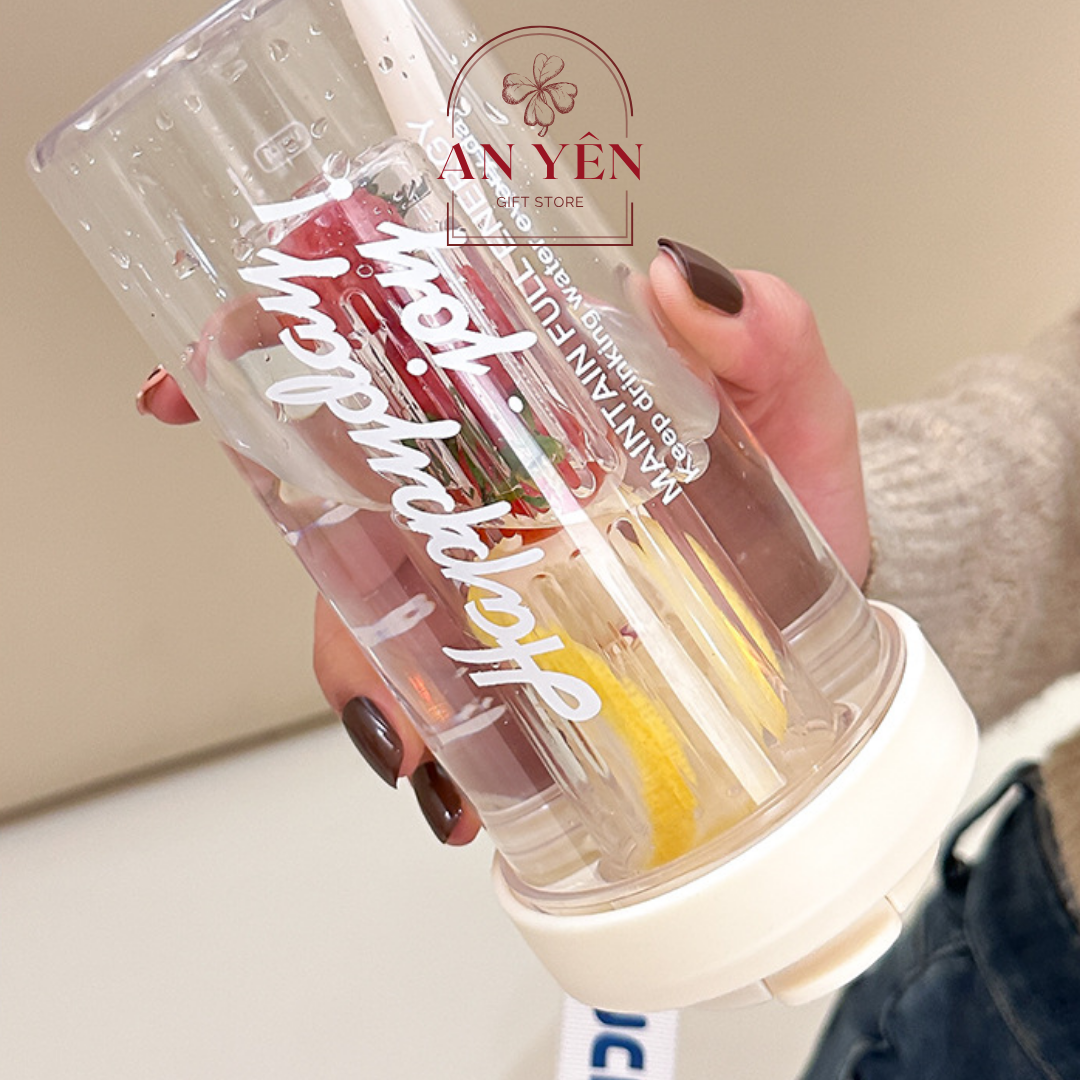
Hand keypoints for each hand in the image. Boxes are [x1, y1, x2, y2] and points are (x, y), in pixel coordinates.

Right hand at [135, 241, 869, 844]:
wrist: (828, 609)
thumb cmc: (798, 500)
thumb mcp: (793, 410)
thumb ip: (765, 339)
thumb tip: (676, 280)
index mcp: (530, 397)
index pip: (385, 349)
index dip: (276, 348)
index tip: (204, 371)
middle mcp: (489, 478)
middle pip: (344, 491)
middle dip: (314, 543)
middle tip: (357, 609)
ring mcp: (487, 568)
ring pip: (368, 599)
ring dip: (363, 663)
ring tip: (417, 735)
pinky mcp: (505, 650)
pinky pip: (426, 680)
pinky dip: (415, 721)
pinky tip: (442, 771)